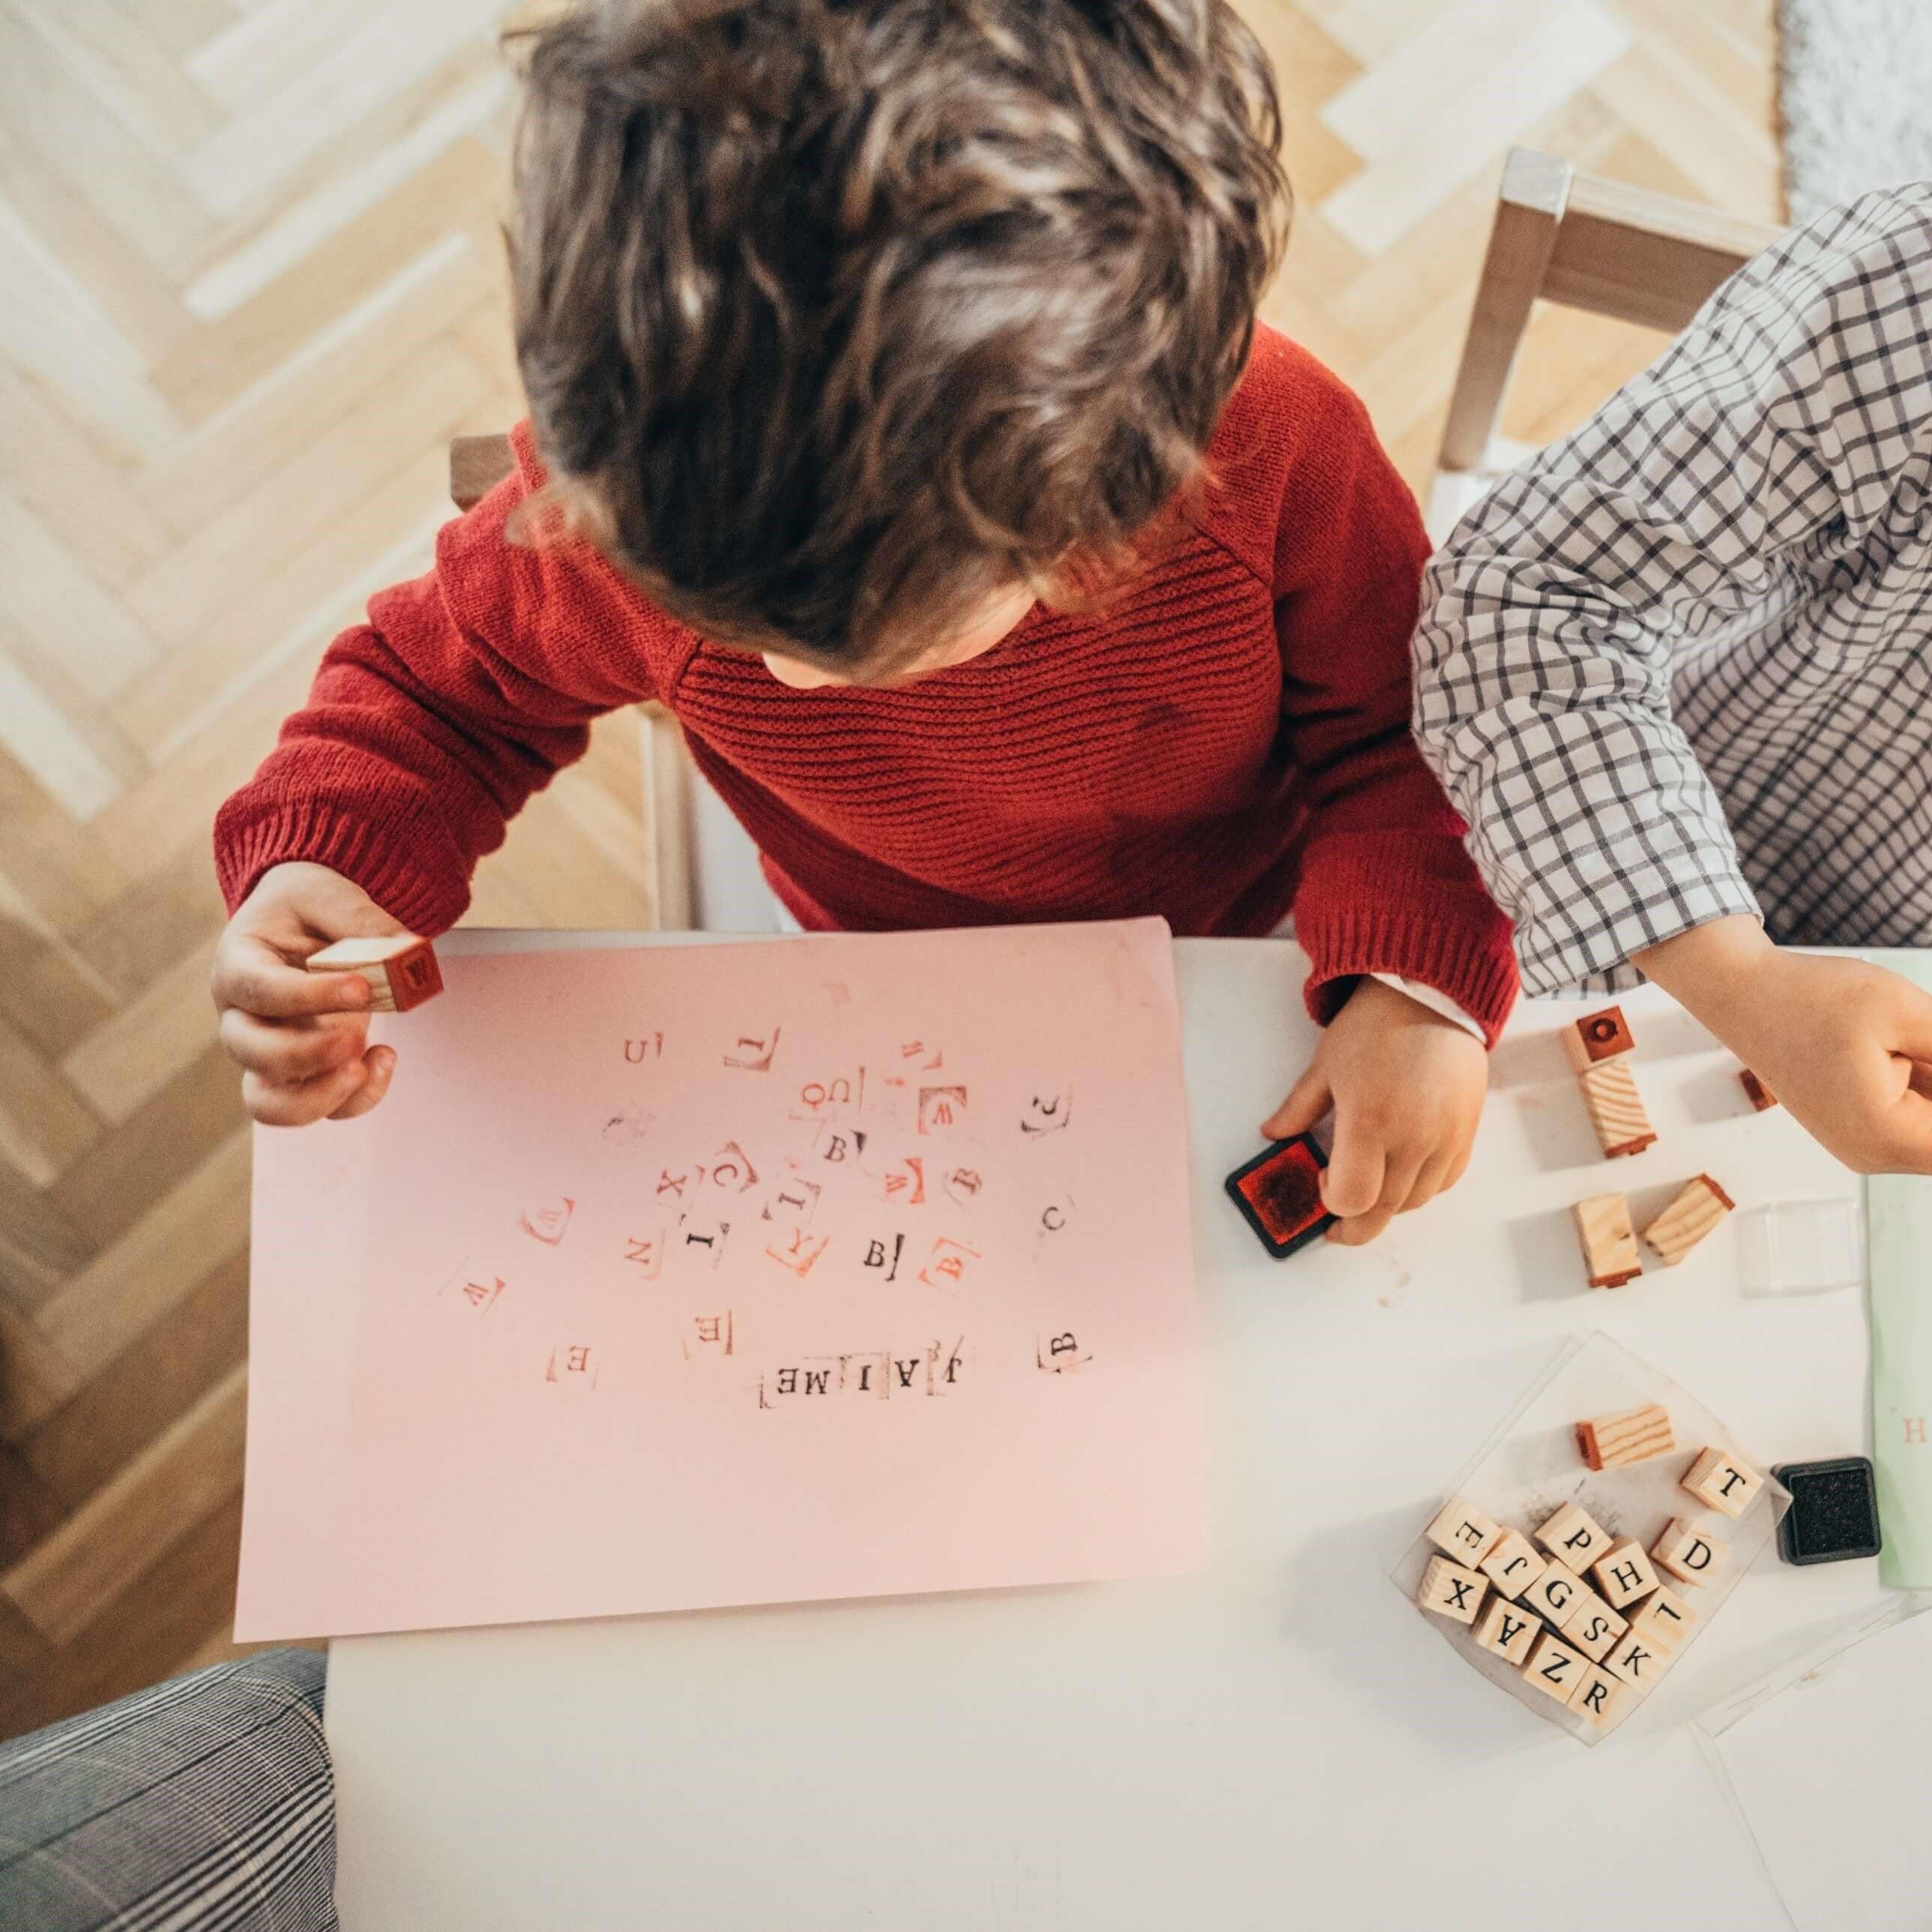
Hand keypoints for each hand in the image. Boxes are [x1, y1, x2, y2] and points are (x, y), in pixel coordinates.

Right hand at [211, 862, 405, 1125]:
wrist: (299, 923)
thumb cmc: (306, 909)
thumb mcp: (328, 896)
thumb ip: (360, 921)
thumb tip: (406, 954)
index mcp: (238, 965)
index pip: (259, 990)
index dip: (307, 996)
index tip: (361, 988)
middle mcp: (242, 1017)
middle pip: (251, 1054)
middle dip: (306, 1054)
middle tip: (355, 1035)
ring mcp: (268, 1053)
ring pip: (269, 1103)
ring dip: (320, 1096)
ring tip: (364, 1065)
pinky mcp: (301, 1074)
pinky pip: (317, 1109)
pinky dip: (353, 1100)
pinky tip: (383, 1058)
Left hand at [1264, 979, 1487, 1245]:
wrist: (1432, 994)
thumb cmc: (1375, 1024)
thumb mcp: (1325, 1065)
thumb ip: (1299, 1108)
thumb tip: (1273, 1135)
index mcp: (1369, 1123)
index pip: (1352, 1199)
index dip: (1332, 1204)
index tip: (1321, 1184)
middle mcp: (1412, 1139)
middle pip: (1384, 1211)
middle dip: (1355, 1224)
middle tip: (1337, 1223)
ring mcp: (1445, 1139)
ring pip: (1416, 1201)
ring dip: (1388, 1206)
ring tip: (1369, 1189)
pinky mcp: (1466, 1132)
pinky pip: (1445, 1180)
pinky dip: (1421, 1187)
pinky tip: (1402, 1174)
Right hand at [1636, 917, 1931, 1173]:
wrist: (1742, 994)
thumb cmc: (1812, 998)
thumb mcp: (1906, 1012)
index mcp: (1884, 1136)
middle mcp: (1872, 1155)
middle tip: (1918, 1038)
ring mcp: (1863, 1147)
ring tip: (1898, 1039)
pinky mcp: (1858, 1130)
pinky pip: (1917, 1119)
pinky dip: (1927, 1085)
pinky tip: (1905, 1045)